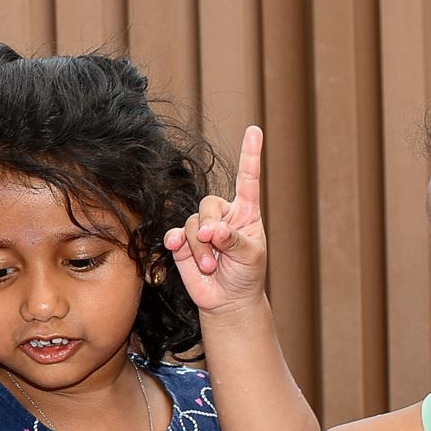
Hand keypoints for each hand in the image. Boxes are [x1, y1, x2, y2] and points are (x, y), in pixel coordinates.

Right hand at [165, 125, 267, 314]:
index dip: (250, 155)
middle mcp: (222, 216)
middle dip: (210, 225)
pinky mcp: (183, 244)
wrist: (228, 300)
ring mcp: (201, 230)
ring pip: (192, 224)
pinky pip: (175, 235)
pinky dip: (177, 241)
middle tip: (215, 243)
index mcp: (246, 212)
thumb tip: (214, 231)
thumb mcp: (251, 257)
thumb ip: (234, 241)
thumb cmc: (247, 274)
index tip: (255, 130)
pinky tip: (179, 248)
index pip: (248, 179)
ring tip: (211, 266)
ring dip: (200, 247)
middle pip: (209, 204)